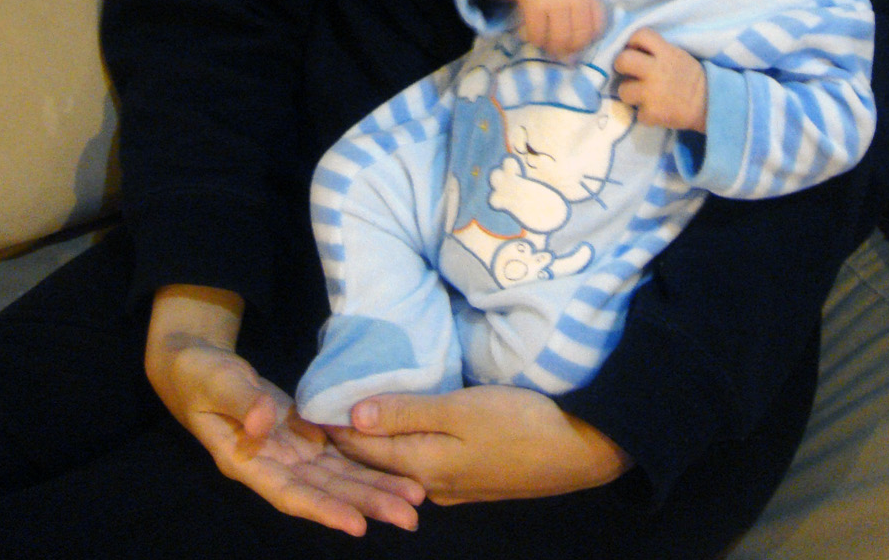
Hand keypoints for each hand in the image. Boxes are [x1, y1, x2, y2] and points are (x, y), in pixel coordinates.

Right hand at [146, 286, 424, 535]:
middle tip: (411, 517)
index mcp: (247, 463)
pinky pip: (337, 452)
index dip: (324, 510)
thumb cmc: (200, 375)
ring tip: (415, 498)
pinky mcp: (302, 434)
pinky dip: (365, 461)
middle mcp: (275, 466)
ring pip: (339, 475)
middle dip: (367, 504)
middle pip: (327, 492)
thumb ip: (240, 401)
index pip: (291, 494)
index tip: (357, 526)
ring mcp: (291, 451)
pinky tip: (395, 468)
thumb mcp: (215, 383)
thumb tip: (265, 421)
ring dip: (375, 488)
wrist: (198, 365)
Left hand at [326, 384, 630, 503]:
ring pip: (401, 465)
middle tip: (321, 407)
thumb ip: (407, 413)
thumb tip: (351, 415)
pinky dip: (404, 448)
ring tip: (353, 415)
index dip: (333, 425)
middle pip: (378, 461)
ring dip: (376, 444)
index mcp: (423, 468)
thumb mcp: (460, 410)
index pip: (362, 448)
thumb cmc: (520, 422)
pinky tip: (404, 432)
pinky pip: (424, 465)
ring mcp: (455, 487)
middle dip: (348, 438)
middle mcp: (431, 486)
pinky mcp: (475, 480)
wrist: (582, 450)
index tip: (306, 402)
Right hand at [484, 0, 605, 55]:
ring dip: (552, 48)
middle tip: (560, 48)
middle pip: (577, 38)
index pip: (596, 30)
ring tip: (548, 44)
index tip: (577, 41)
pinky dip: (536, 41)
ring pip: (558, 39)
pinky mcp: (534, 2)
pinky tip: (536, 35)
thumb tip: (572, 61)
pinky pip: (538, 35)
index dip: (587, 42)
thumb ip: (582, 24)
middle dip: (568, 50)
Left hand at [614, 28, 706, 130]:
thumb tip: (631, 48)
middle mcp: (656, 70)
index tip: (636, 50)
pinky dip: (645, 114)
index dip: (633, 42)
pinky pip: (636, 113)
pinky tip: (655, 111)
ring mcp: (652, 93)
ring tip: (643, 96)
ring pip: (623, 90)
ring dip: (631, 94)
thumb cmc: (691, 78)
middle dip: (622, 66)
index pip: (639, 34)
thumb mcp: (677, 55)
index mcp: (666, 53)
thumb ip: (657, 51)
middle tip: (629, 73)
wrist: (710, 105)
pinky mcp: (652, 113)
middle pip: (623, 60)